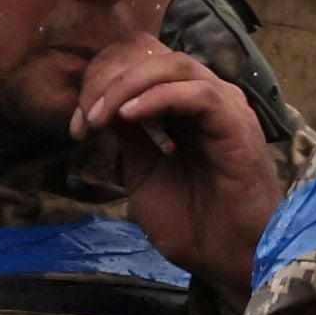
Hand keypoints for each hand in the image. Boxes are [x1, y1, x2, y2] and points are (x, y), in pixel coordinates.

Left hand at [69, 37, 282, 296]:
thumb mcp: (142, 170)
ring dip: (127, 85)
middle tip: (85, 118)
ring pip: (174, 65)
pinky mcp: (237, 124)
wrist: (227, 258)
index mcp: (185, 105)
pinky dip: (157, 98)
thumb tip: (99, 104)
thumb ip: (127, 134)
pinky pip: (197, 93)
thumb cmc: (191, 221)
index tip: (77, 127)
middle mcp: (208, 97)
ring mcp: (226, 107)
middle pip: (153, 56)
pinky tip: (128, 118)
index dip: (103, 83)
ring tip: (100, 116)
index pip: (142, 64)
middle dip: (108, 80)